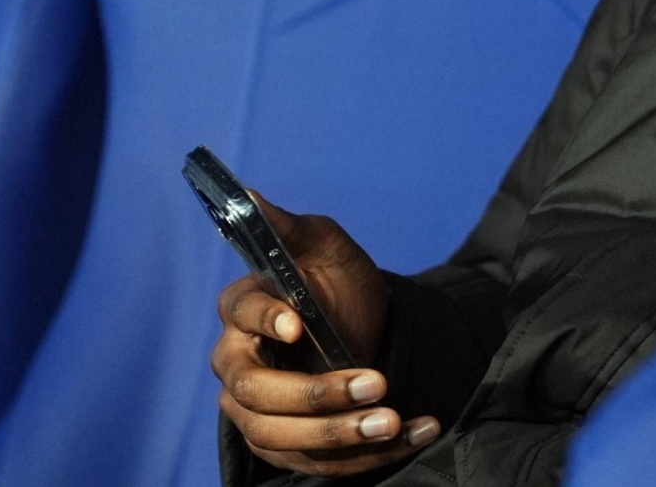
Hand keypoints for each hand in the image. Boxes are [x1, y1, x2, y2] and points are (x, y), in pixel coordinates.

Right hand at [210, 193, 438, 474]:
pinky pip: (317, 464)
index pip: (238, 316)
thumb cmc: (337, 282)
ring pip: (282, 437)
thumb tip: (250, 196)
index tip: (297, 321)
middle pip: (256, 392)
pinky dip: (369, 456)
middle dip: (317, 393)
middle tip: (378, 383)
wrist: (369, 325)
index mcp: (242, 310)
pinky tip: (417, 431)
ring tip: (396, 420)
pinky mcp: (287, 447)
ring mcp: (258, 412)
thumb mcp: (325, 246)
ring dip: (341, 435)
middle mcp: (239, 365)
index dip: (264, 319)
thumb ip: (288, 226)